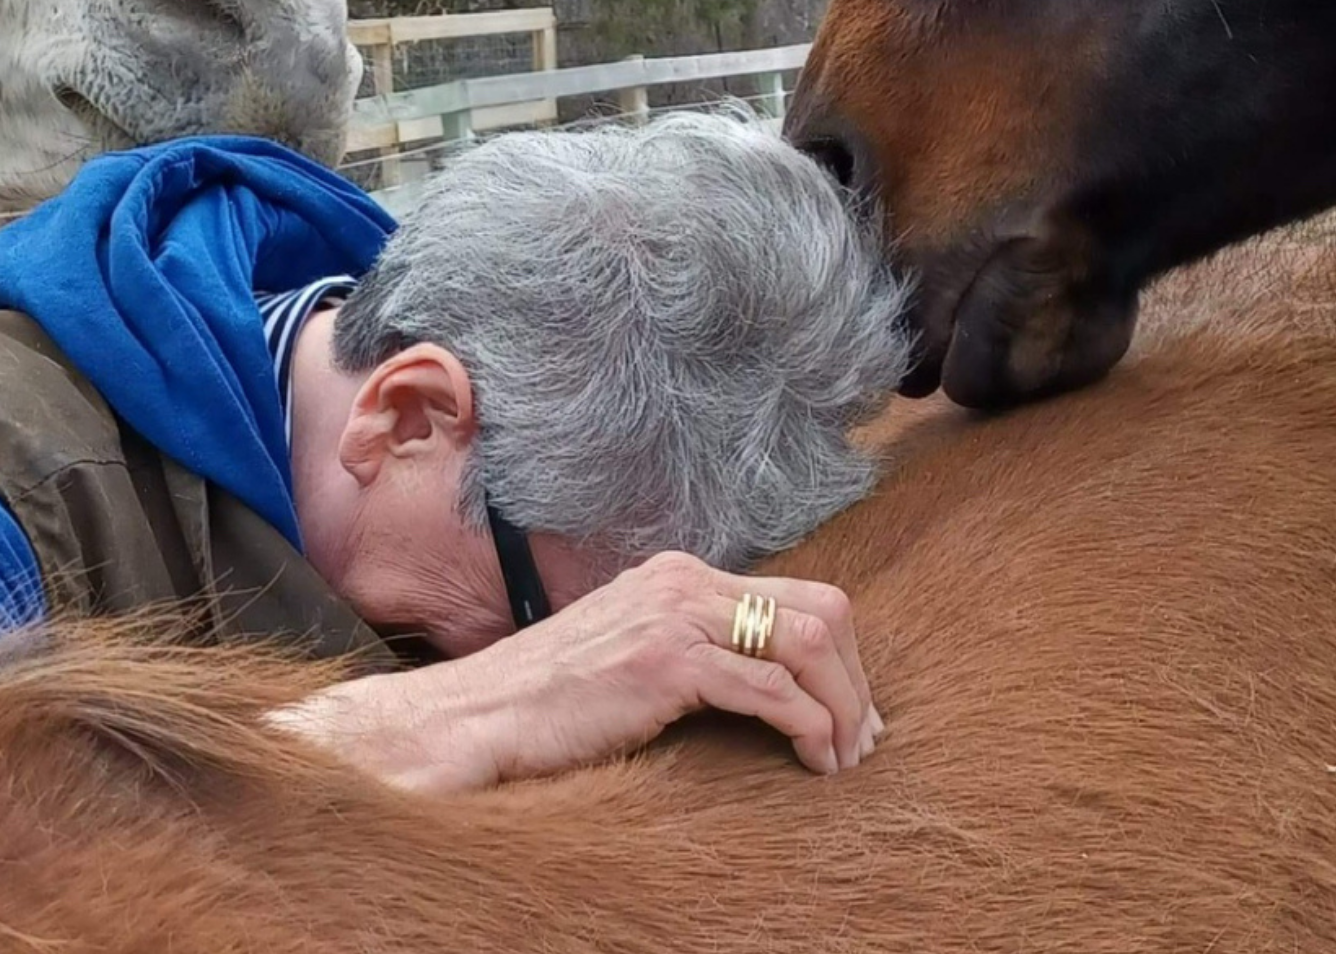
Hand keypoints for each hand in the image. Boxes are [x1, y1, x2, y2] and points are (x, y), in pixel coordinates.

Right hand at [263, 551, 880, 792]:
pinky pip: (773, 690)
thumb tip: (759, 685)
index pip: (800, 594)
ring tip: (844, 757)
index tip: (851, 712)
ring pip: (809, 646)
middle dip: (856, 680)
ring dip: (842, 708)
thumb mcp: (630, 656)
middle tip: (862, 740)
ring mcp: (675, 616)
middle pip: (822, 611)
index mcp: (679, 574)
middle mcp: (684, 580)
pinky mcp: (667, 662)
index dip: (843, 656)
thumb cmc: (547, 705)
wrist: (473, 718)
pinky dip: (809, 728)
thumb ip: (690, 650)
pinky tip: (813, 762)